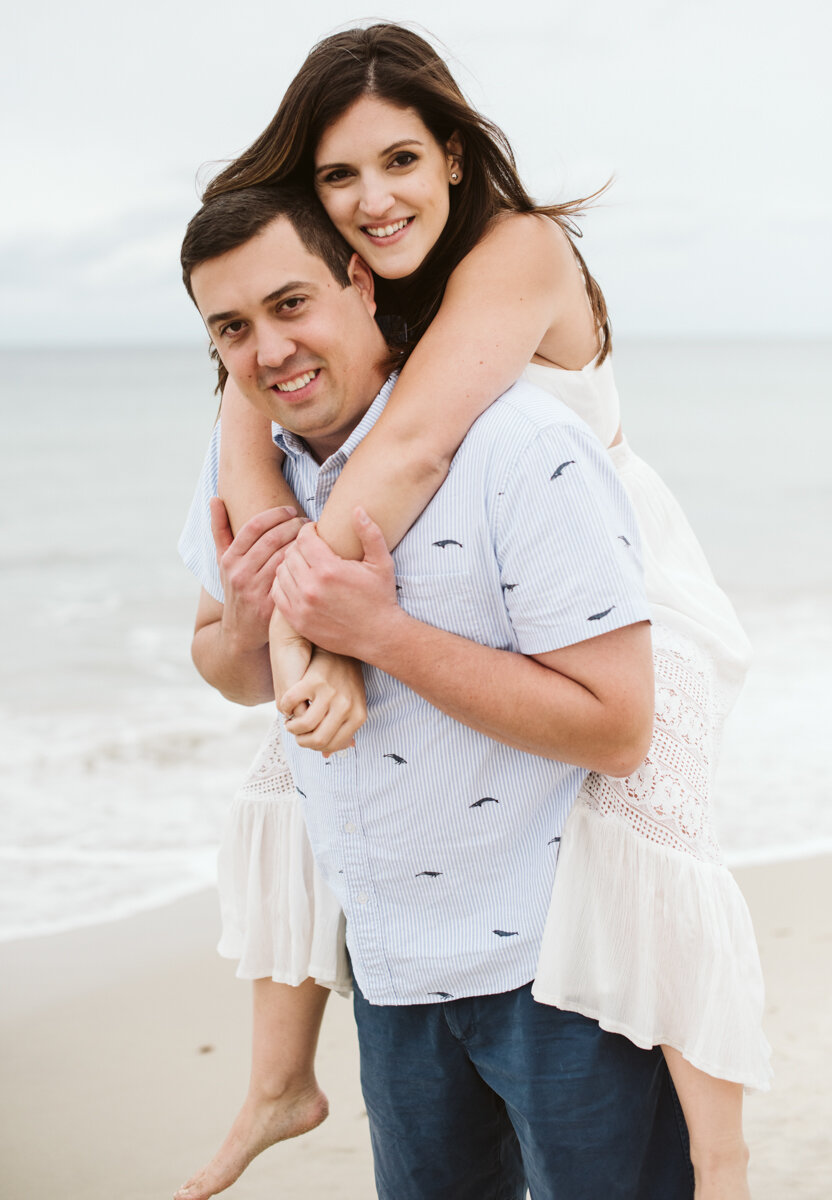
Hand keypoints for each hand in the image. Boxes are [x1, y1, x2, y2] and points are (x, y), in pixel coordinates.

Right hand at [212, 497, 305, 653]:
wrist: (240, 632)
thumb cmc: (236, 588)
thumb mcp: (223, 561)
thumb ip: (219, 529)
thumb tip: (215, 498)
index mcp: (229, 558)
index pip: (255, 526)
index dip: (276, 514)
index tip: (292, 511)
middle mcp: (239, 573)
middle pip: (272, 539)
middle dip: (294, 526)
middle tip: (308, 522)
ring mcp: (255, 590)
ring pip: (284, 556)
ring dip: (302, 543)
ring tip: (313, 536)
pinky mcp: (270, 605)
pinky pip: (292, 578)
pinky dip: (303, 565)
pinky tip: (313, 558)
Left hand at [272, 508, 400, 660]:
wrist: (378, 636)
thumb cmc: (380, 598)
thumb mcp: (382, 563)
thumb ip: (370, 533)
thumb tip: (357, 509)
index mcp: (329, 569)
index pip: (303, 538)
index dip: (308, 531)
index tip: (316, 533)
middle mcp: (311, 587)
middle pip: (290, 554)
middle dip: (299, 547)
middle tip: (310, 548)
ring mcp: (302, 606)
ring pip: (281, 572)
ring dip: (290, 564)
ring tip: (304, 564)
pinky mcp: (297, 621)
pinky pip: (277, 593)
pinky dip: (283, 584)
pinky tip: (297, 582)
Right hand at [281, 649, 367, 753]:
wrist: (338, 648)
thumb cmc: (344, 680)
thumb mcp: (351, 705)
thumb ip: (341, 729)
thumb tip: (327, 755)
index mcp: (358, 715)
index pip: (333, 745)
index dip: (316, 747)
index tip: (308, 740)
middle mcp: (346, 706)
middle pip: (318, 739)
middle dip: (302, 740)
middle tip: (296, 733)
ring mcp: (330, 693)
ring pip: (303, 725)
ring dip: (291, 726)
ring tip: (290, 720)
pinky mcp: (314, 680)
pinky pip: (291, 705)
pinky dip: (285, 708)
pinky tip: (288, 704)